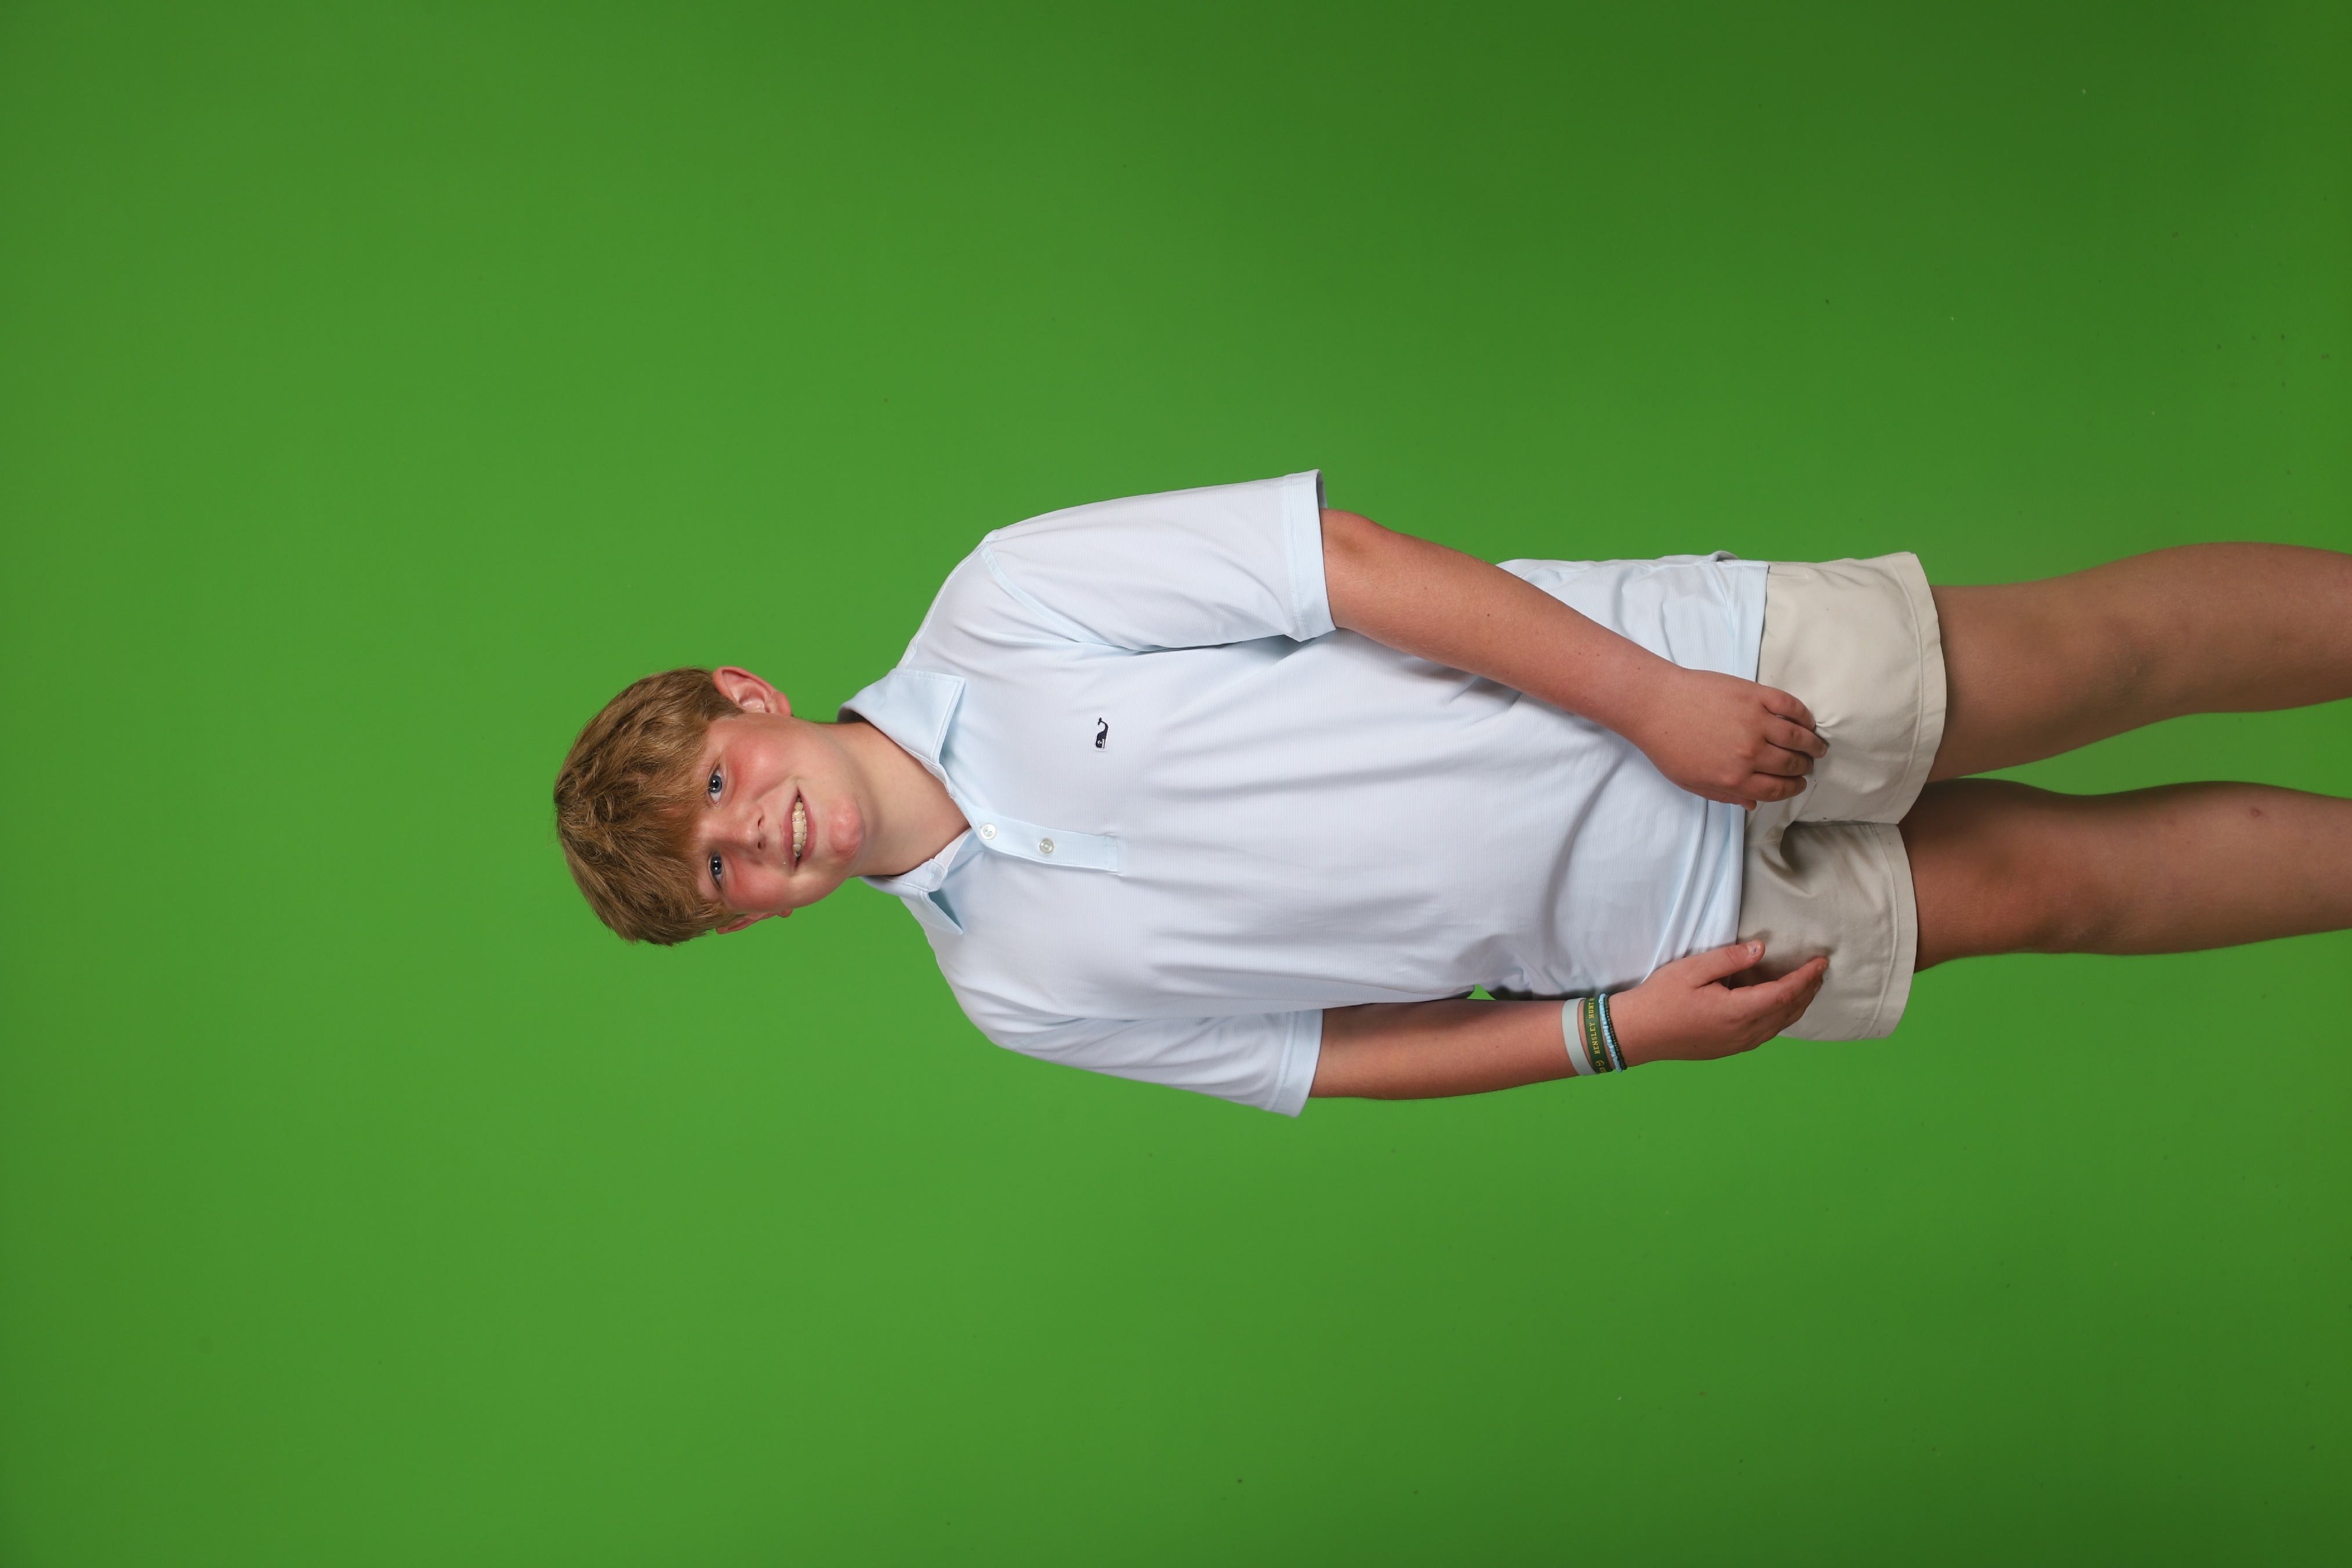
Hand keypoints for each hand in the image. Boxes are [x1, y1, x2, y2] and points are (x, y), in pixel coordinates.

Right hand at [1607, 941, 1825, 1064]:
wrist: (1637, 1033)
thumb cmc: (1661, 998)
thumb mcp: (1692, 970)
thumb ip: (1730, 959)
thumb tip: (1761, 951)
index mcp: (1738, 1011)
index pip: (1785, 993)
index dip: (1806, 977)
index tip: (1821, 961)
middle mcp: (1744, 1032)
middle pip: (1788, 1012)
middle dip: (1808, 990)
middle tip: (1820, 971)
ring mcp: (1737, 1044)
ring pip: (1780, 1026)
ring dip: (1797, 1006)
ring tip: (1807, 987)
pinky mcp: (1728, 1049)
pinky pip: (1766, 1034)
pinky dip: (1781, 1018)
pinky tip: (1778, 1007)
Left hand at [1621, 668, 1825, 807]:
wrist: (1655, 704)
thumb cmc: (1667, 746)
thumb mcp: (1692, 782)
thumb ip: (1724, 795)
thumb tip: (1752, 805)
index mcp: (1735, 778)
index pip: (1777, 789)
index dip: (1792, 788)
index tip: (1799, 784)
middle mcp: (1750, 753)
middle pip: (1791, 764)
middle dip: (1803, 767)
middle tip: (1807, 765)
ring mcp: (1755, 721)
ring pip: (1797, 737)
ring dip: (1812, 744)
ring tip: (1817, 746)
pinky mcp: (1754, 695)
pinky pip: (1790, 706)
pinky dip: (1805, 716)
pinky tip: (1808, 722)